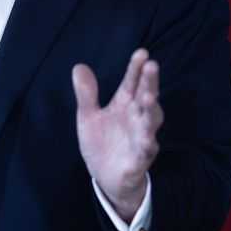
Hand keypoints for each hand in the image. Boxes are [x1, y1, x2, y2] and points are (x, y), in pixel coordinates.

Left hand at [72, 48, 160, 220]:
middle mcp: (137, 117)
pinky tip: (145, 138)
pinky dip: (146, 144)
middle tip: (152, 65)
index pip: (132, 82)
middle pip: (146, 96)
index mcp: (125, 104)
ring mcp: (141, 137)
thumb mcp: (88, 117)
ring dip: (152, 109)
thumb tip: (78, 66)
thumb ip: (86, 94)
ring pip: (151, 121)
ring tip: (148, 97)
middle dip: (150, 82)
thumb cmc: (102, 143)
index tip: (141, 53)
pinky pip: (145, 151)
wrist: (106, 177)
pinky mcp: (140, 159)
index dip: (136, 68)